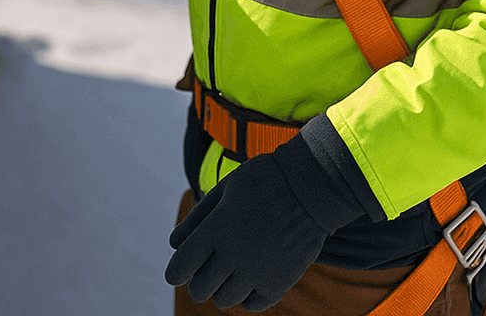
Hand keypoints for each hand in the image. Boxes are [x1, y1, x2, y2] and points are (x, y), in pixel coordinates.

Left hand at [166, 135, 358, 311]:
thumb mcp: (223, 189)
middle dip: (198, 282)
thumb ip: (197, 218)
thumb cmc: (263, 181)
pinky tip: (250, 280)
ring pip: (224, 300)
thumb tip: (174, 245)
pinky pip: (253, 305)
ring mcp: (257, 272)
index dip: (175, 272)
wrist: (311, 187)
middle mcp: (233, 255)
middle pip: (200, 289)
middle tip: (206, 271)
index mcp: (215, 230)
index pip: (180, 267)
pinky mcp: (279, 282)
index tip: (178, 271)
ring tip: (231, 271)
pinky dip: (247, 297)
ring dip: (222, 290)